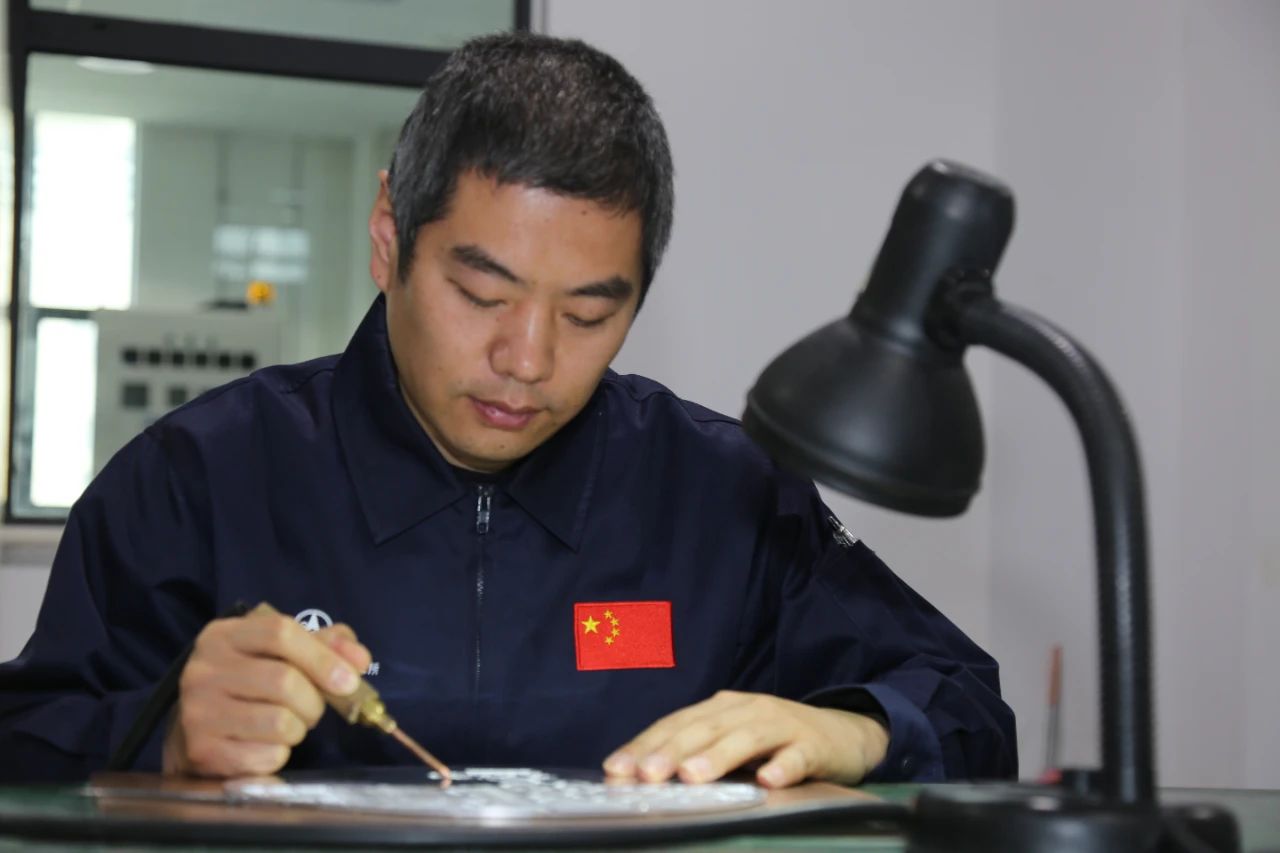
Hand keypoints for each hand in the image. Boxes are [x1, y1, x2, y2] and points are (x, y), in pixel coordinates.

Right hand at [162, 608, 371, 776]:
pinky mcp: (203, 752)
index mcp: (224, 636)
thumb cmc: (251, 682)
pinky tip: (266, 745)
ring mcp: (198, 712)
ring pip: (279, 722)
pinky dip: (280, 754)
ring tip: (288, 725)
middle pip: (284, 681)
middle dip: (314, 701)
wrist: (198, 726)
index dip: (322, 657)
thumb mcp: (283, 652)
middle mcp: (203, 670)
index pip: (280, 633)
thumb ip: (326, 646)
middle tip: (314, 709)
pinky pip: (266, 756)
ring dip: (298, 728)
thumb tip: (359, 659)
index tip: (348, 681)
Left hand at [602, 690, 888, 787]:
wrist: (843, 733)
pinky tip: (768, 780)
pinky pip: (796, 756)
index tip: (616, 768)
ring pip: (745, 738)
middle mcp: (746, 710)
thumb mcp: (733, 741)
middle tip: (646, 774)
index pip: (675, 725)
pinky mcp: (813, 744)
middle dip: (671, 751)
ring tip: (693, 776)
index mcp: (720, 709)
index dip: (644, 745)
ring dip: (717, 757)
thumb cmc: (777, 741)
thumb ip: (697, 754)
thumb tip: (644, 778)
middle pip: (703, 729)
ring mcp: (781, 724)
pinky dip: (782, 767)